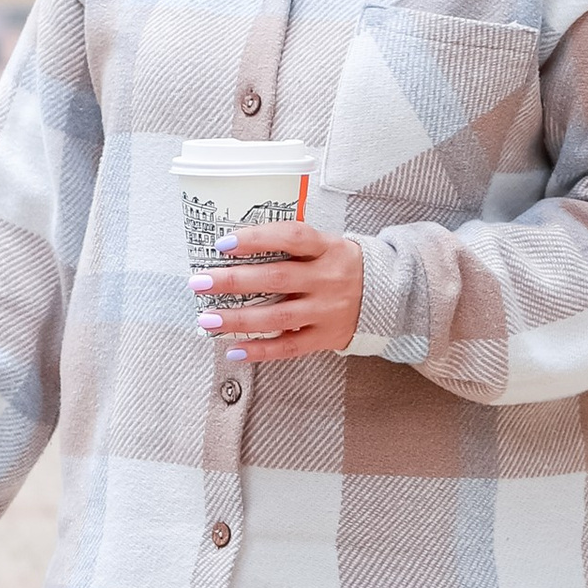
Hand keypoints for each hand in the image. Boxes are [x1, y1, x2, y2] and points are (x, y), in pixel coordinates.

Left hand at [191, 219, 366, 359]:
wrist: (388, 294)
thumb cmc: (341, 264)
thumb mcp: (326, 244)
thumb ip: (292, 244)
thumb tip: (235, 245)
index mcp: (328, 248)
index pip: (292, 238)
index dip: (257, 239)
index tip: (223, 243)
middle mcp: (328, 279)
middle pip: (276, 278)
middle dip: (233, 281)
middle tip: (199, 282)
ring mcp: (327, 310)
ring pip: (277, 317)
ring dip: (238, 319)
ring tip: (206, 319)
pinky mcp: (325, 337)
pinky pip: (289, 347)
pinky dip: (259, 350)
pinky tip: (233, 349)